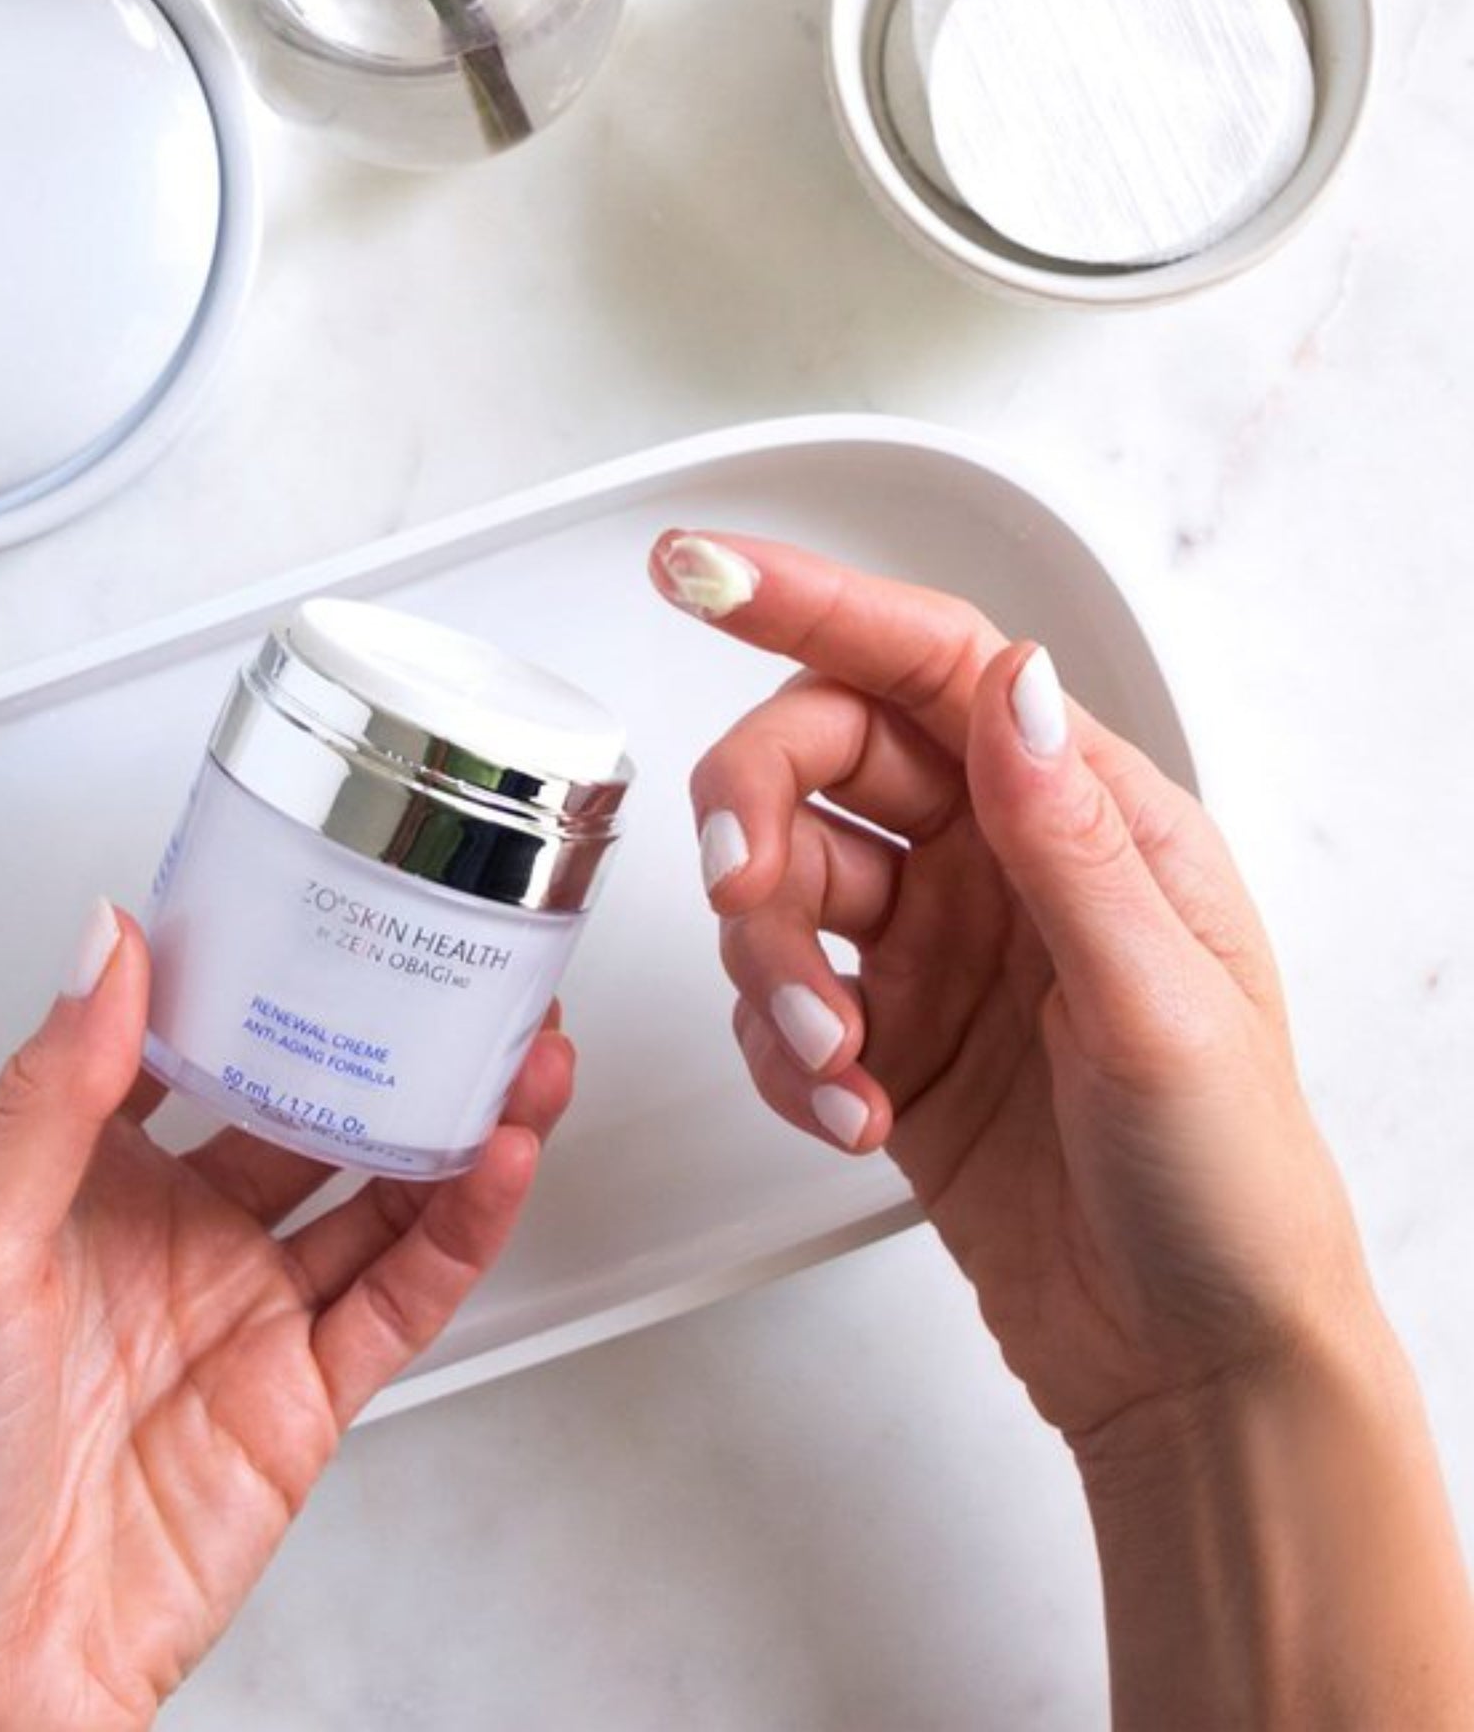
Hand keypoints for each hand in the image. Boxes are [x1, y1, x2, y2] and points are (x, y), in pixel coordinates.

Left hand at [0, 906, 572, 1731]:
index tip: (322, 901)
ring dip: (454, 1117)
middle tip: (455, 968)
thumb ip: (50, 1097)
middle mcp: (175, 1238)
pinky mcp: (304, 1398)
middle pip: (309, 1106)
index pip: (190, 1043)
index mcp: (81, 1184)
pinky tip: (498, 1160)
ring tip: (520, 1048)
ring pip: (379, 1188)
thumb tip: (99, 947)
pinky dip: (462, 1225)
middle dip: (387, 1036)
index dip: (261, 971)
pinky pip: (402, 1292)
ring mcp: (247, 1315)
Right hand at [653, 532, 1473, 1722]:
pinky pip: (775, 1003)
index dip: (808, 603)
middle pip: (818, 764)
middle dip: (755, 821)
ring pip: (779, 888)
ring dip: (770, 969)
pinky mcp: (882, 1038)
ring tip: (830, 1054)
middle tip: (743, 891)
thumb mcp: (1162, 1002)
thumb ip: (1066, 836)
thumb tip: (1013, 687)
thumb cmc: (1228, 1185)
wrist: (1190, 1362)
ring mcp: (933, 952)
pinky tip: (846, 1108)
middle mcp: (996, 865)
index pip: (928, 663)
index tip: (704, 571)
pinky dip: (780, 1053)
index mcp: (1084, 815)